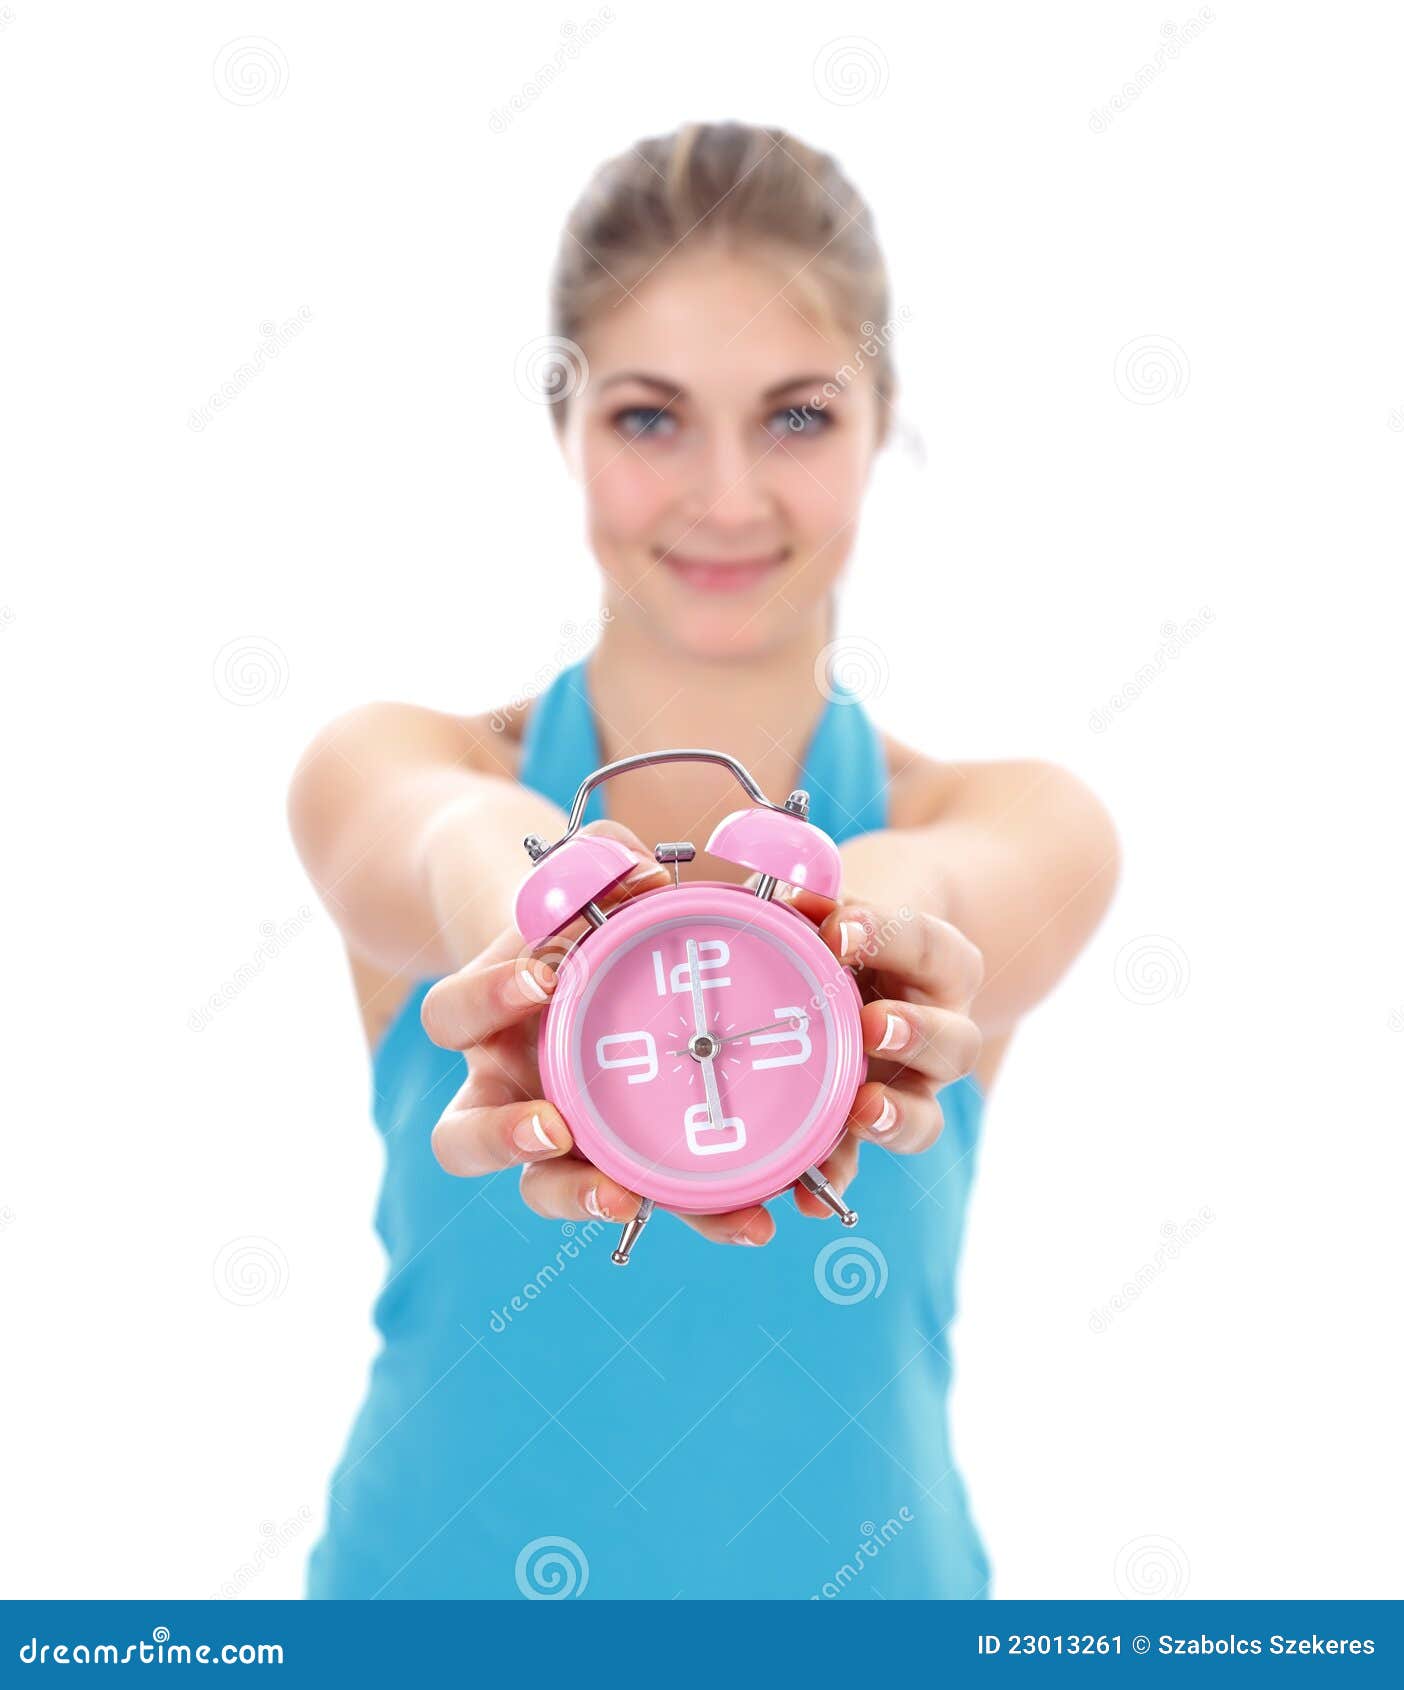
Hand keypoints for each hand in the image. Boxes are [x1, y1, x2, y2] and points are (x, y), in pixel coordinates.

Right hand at [419, 821, 781, 1246]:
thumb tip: (646, 876)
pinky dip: (695, 1211)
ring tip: (626, 1200)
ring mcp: (553, 1139)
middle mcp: (499, 1091)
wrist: (585, 971)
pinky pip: (644, 1199)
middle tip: (555, 1129)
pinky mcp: (621, 1169)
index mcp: (480, 1020)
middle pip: (463, 1140)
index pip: (450, 1016)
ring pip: (540, 1189)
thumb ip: (603, 872)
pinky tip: (750, 1217)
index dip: (485, 997)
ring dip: (579, 1198)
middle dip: (505, 1140)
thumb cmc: (578, 924)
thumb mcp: (581, 889)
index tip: (541, 979)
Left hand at [746, 875, 984, 1217]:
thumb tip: (780, 893)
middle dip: (915, 1036)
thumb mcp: (835, 903)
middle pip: (954, 1045)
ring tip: (860, 1109)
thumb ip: (811, 903)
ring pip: (923, 1117)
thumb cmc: (842, 927)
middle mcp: (940, 1032)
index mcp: (940, 965)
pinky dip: (833, 1177)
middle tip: (873, 1024)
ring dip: (892, 1117)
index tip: (840, 928)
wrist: (857, 963)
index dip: (888, 935)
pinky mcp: (862, 1128)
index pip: (928, 946)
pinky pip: (857, 1162)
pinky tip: (804, 1193)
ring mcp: (907, 1089)